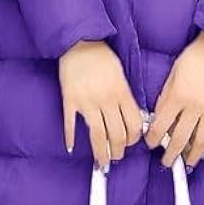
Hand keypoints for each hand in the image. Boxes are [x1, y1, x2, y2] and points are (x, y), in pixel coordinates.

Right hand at [58, 39, 142, 169]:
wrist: (79, 42)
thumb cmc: (102, 57)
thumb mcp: (121, 75)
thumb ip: (125, 97)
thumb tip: (131, 120)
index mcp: (121, 92)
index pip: (133, 124)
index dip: (133, 139)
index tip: (131, 144)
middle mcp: (106, 99)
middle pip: (117, 134)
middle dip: (118, 151)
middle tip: (116, 158)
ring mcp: (87, 101)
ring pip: (97, 134)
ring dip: (101, 152)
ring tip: (101, 162)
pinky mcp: (70, 100)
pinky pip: (70, 124)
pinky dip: (71, 137)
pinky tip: (71, 148)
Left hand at [143, 31, 203, 168]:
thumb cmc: (193, 58)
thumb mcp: (172, 76)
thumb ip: (165, 99)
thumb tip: (159, 120)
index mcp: (179, 96)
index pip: (162, 126)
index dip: (154, 138)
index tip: (151, 144)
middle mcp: (196, 106)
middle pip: (181, 138)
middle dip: (171, 154)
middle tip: (166, 162)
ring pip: (202, 140)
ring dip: (192, 155)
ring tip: (187, 163)